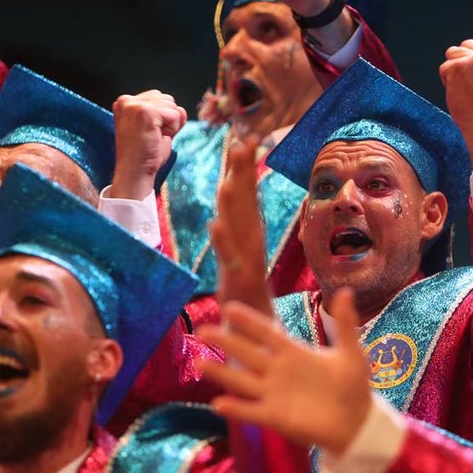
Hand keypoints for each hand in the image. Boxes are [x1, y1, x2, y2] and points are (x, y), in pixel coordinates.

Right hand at [110, 90, 186, 199]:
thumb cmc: (144, 154)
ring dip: (170, 125)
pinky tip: (157, 138)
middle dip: (167, 120)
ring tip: (154, 137)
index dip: (162, 118)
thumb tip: (182, 110)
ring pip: (172, 106)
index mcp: (125, 102)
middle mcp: (126, 100)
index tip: (148, 133)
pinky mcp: (146, 111)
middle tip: (152, 136)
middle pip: (167, 99)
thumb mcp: (155, 127)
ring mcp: (135, 105)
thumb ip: (166, 114)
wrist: (135, 172)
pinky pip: (175, 115)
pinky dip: (172, 130)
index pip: (158, 97)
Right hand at [200, 288, 371, 452]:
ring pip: (241, 381)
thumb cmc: (353, 386)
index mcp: (293, 352)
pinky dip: (236, 408)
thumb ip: (345, 324)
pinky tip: (218, 403)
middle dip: (226, 341)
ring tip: (198, 363)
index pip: (266, 333)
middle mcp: (278, 371)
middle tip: (203, 329)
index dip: (249, 321)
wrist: (357, 422)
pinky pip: (251, 411)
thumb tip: (346, 290)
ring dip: (221, 373)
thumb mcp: (351, 352)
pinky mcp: (275, 417)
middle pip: (247, 353)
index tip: (229, 307)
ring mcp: (274, 394)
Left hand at [211, 136, 273, 316]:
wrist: (257, 332)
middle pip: (247, 204)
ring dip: (236, 201)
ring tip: (230, 175)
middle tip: (243, 142)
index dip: (244, 170)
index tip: (243, 140)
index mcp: (250, 236)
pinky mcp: (238, 282)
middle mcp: (251, 245)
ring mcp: (246, 262)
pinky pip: (230, 259)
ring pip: (240, 226)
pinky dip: (223, 241)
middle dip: (244, 174)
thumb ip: (234, 231)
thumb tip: (226, 205)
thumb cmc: (246, 295)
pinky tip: (216, 223)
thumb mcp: (238, 258)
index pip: (248, 197)